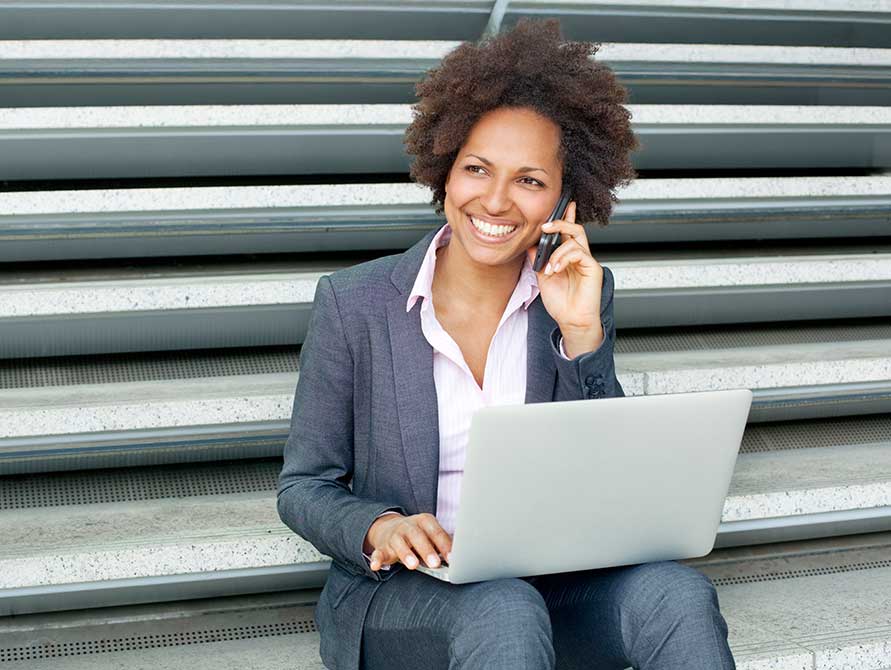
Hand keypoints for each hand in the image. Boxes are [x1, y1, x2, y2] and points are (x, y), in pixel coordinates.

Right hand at [365, 513, 452, 571]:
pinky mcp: (382, 546)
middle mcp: (409, 526)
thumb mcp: (431, 534)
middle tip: (435, 563)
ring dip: (406, 554)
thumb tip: (463, 556)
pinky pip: (378, 552)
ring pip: (399, 543)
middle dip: (426, 550)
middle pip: (418, 536)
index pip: (436, 532)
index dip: (444, 545)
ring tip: (413, 565)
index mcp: (424, 521)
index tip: (453, 558)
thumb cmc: (419, 534)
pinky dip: (376, 559)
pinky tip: (375, 566)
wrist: (391, 528)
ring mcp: (394, 536)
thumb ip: (443, 543)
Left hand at [526, 201, 603, 349]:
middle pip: (575, 228)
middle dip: (560, 222)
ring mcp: (587, 261)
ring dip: (557, 251)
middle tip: (545, 224)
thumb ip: (538, 259)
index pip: (567, 232)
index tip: (558, 206)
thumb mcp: (542, 277)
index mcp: (568, 257)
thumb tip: (530, 243)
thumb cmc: (560, 302)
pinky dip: (564, 258)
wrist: (570, 321)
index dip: (564, 218)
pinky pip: (579, 252)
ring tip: (549, 268)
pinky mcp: (593, 268)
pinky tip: (556, 269)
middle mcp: (579, 256)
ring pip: (575, 239)